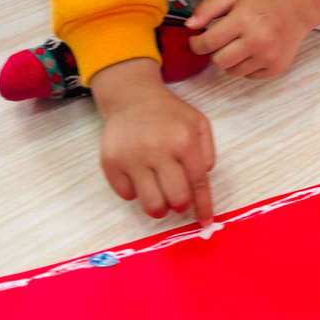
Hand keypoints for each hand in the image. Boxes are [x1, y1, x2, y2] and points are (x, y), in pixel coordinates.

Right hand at [91, 58, 214, 225]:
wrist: (131, 97)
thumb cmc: (168, 113)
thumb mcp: (197, 122)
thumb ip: (207, 150)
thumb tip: (204, 178)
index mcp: (183, 140)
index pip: (198, 183)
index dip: (204, 207)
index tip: (205, 223)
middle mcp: (158, 149)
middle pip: (176, 199)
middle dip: (180, 205)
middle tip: (177, 200)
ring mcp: (132, 157)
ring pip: (151, 204)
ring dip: (159, 208)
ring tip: (160, 196)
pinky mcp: (111, 162)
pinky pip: (127, 195)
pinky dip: (135, 192)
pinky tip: (138, 176)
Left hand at [186, 0, 319, 79]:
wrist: (299, 6)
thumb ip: (209, 8)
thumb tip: (189, 26)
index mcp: (244, 20)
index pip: (208, 43)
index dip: (196, 44)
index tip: (196, 41)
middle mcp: (257, 41)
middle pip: (218, 62)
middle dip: (213, 53)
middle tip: (219, 42)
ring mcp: (268, 56)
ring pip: (232, 72)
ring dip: (229, 61)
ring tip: (237, 45)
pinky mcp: (276, 67)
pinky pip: (248, 76)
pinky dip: (245, 66)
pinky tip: (252, 51)